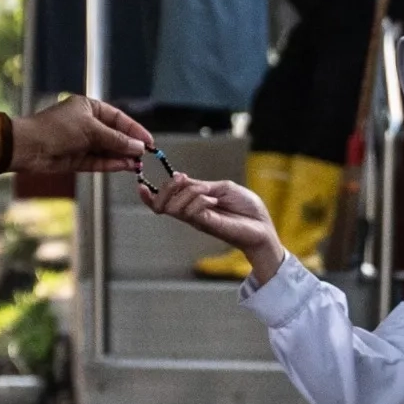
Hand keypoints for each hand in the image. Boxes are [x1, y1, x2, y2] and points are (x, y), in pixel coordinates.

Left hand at [10, 96, 149, 173]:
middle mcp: (86, 124)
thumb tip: (138, 147)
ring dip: (122, 157)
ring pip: (107, 151)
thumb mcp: (91, 130)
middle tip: (145, 155)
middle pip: (114, 135)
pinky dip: (111, 164)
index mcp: (88, 108)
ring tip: (137, 164)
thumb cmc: (56, 129)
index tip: (149, 141)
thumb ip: (116, 140)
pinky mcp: (76, 160)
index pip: (118, 118)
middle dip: (129, 145)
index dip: (134, 130)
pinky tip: (124, 166)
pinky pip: (98, 161)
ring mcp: (81, 143)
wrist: (28, 147)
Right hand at [139, 173, 285, 282]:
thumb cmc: (245, 207)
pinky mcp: (207, 225)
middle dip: (165, 189)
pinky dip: (198, 201)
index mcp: (192, 203)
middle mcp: (191, 213)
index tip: (141, 185)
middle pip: (162, 205)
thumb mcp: (222, 187)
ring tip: (208, 192)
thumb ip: (200, 185)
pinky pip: (192, 213)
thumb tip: (179, 178)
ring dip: (187, 193)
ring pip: (174, 208)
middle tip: (179, 180)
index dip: (149, 195)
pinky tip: (213, 200)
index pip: (163, 201)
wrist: (262, 225)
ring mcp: (198, 221)